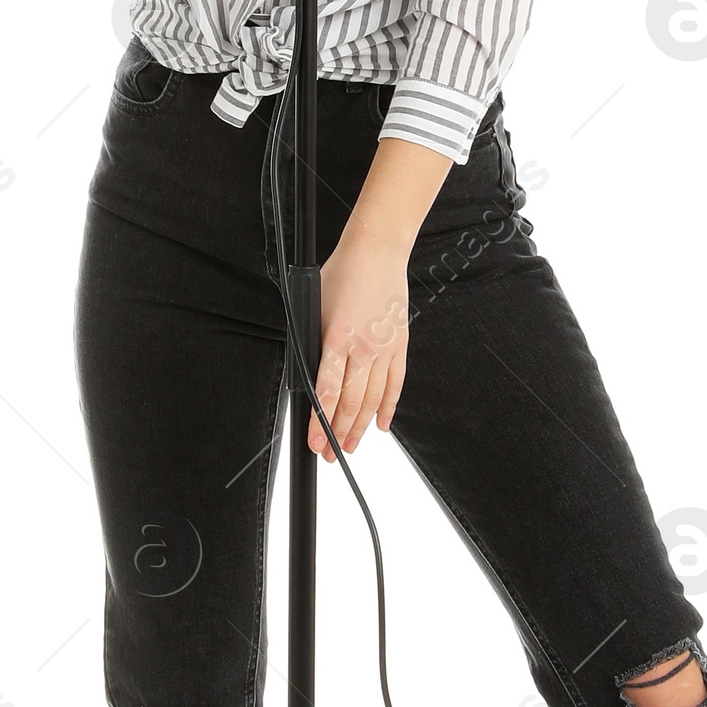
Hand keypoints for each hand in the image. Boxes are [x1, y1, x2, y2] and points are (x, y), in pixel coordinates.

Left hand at [308, 228, 408, 457]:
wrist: (377, 253)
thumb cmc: (341, 275)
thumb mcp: (314, 308)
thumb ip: (312, 344)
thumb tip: (306, 377)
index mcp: (337, 338)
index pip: (327, 392)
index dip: (320, 423)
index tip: (315, 442)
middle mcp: (363, 348)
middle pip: (350, 403)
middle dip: (338, 433)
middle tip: (329, 454)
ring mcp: (384, 349)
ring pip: (373, 399)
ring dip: (360, 427)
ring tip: (351, 446)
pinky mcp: (400, 346)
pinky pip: (395, 385)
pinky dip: (388, 408)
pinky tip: (380, 426)